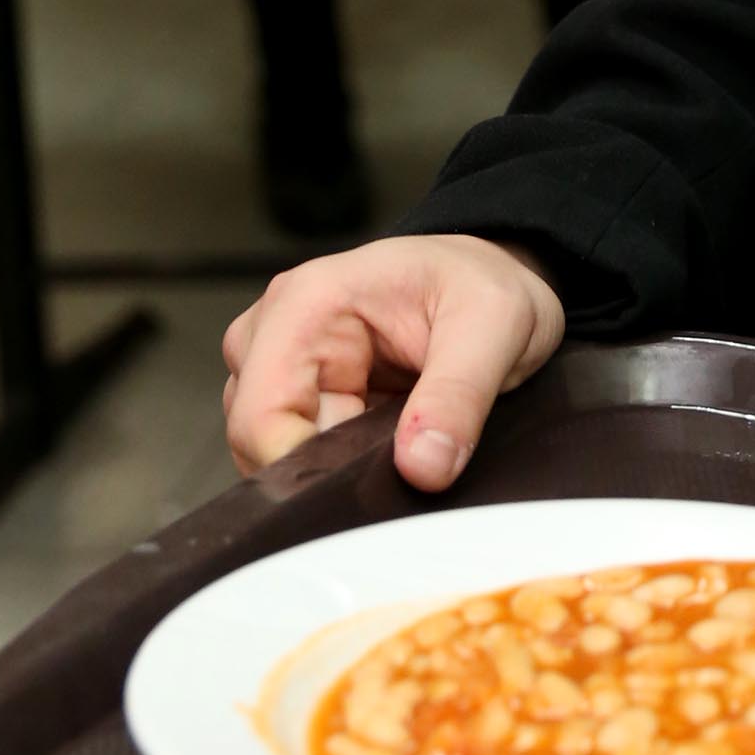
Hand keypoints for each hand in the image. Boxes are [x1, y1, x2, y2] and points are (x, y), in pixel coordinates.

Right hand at [222, 234, 565, 491]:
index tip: (373, 478)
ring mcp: (280, 363)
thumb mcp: (496, 325)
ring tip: (403, 434)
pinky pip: (296, 449)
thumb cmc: (483, 284)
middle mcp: (274, 330)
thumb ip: (458, 395)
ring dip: (336, 462)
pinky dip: (340, 460)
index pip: (259, 418)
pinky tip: (387, 439)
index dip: (306, 465)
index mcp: (306, 302)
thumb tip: (422, 467)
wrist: (492, 277)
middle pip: (258, 441)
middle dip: (328, 465)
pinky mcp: (297, 393)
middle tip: (405, 452)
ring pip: (273, 450)